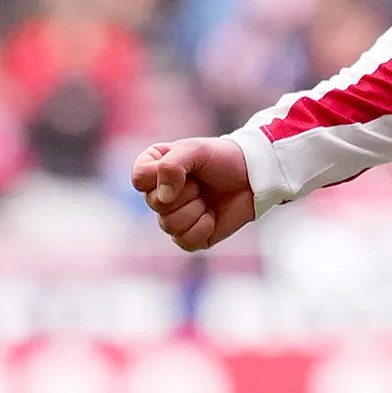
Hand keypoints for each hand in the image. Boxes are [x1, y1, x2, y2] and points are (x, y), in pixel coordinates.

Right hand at [129, 136, 257, 252]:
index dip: (160, 176)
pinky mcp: (189, 236)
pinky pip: (184, 241)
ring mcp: (173, 217)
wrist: (252, 178)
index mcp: (154, 169)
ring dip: (195, 210)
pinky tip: (212, 216)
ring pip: (169, 225)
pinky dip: (202, 228)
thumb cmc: (222, 159)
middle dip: (186, 192)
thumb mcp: (195, 151)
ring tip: (206, 198)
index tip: (184, 168)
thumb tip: (163, 198)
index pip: (139, 179)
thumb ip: (171, 166)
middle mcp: (159, 194)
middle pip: (155, 204)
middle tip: (201, 183)